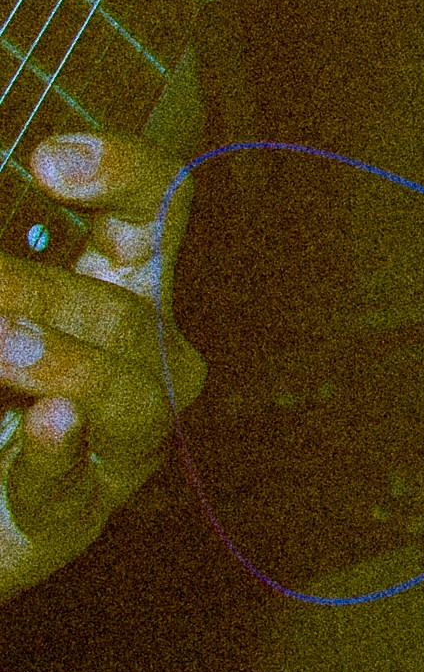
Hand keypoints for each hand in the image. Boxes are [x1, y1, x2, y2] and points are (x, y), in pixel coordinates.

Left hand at [0, 133, 199, 598]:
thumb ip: (6, 276)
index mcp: (121, 283)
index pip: (160, 209)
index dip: (126, 176)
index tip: (49, 160)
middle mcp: (143, 355)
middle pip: (128, 311)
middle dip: (43, 294)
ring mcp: (120, 438)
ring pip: (137, 392)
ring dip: (68, 365)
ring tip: (1, 347)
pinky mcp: (71, 511)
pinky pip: (77, 481)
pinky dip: (60, 451)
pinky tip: (46, 422)